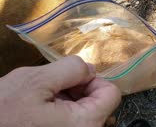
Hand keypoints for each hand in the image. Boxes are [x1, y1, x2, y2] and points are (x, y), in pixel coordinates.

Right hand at [0, 56, 120, 126]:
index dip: (91, 79)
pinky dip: (55, 112)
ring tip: (37, 102)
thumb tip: (89, 69)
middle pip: (96, 102)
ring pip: (80, 111)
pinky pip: (67, 121)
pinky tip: (35, 111)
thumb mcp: (36, 80)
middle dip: (75, 90)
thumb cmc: (3, 113)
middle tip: (48, 90)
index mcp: (85, 124)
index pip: (111, 93)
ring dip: (63, 100)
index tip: (70, 78)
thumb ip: (71, 69)